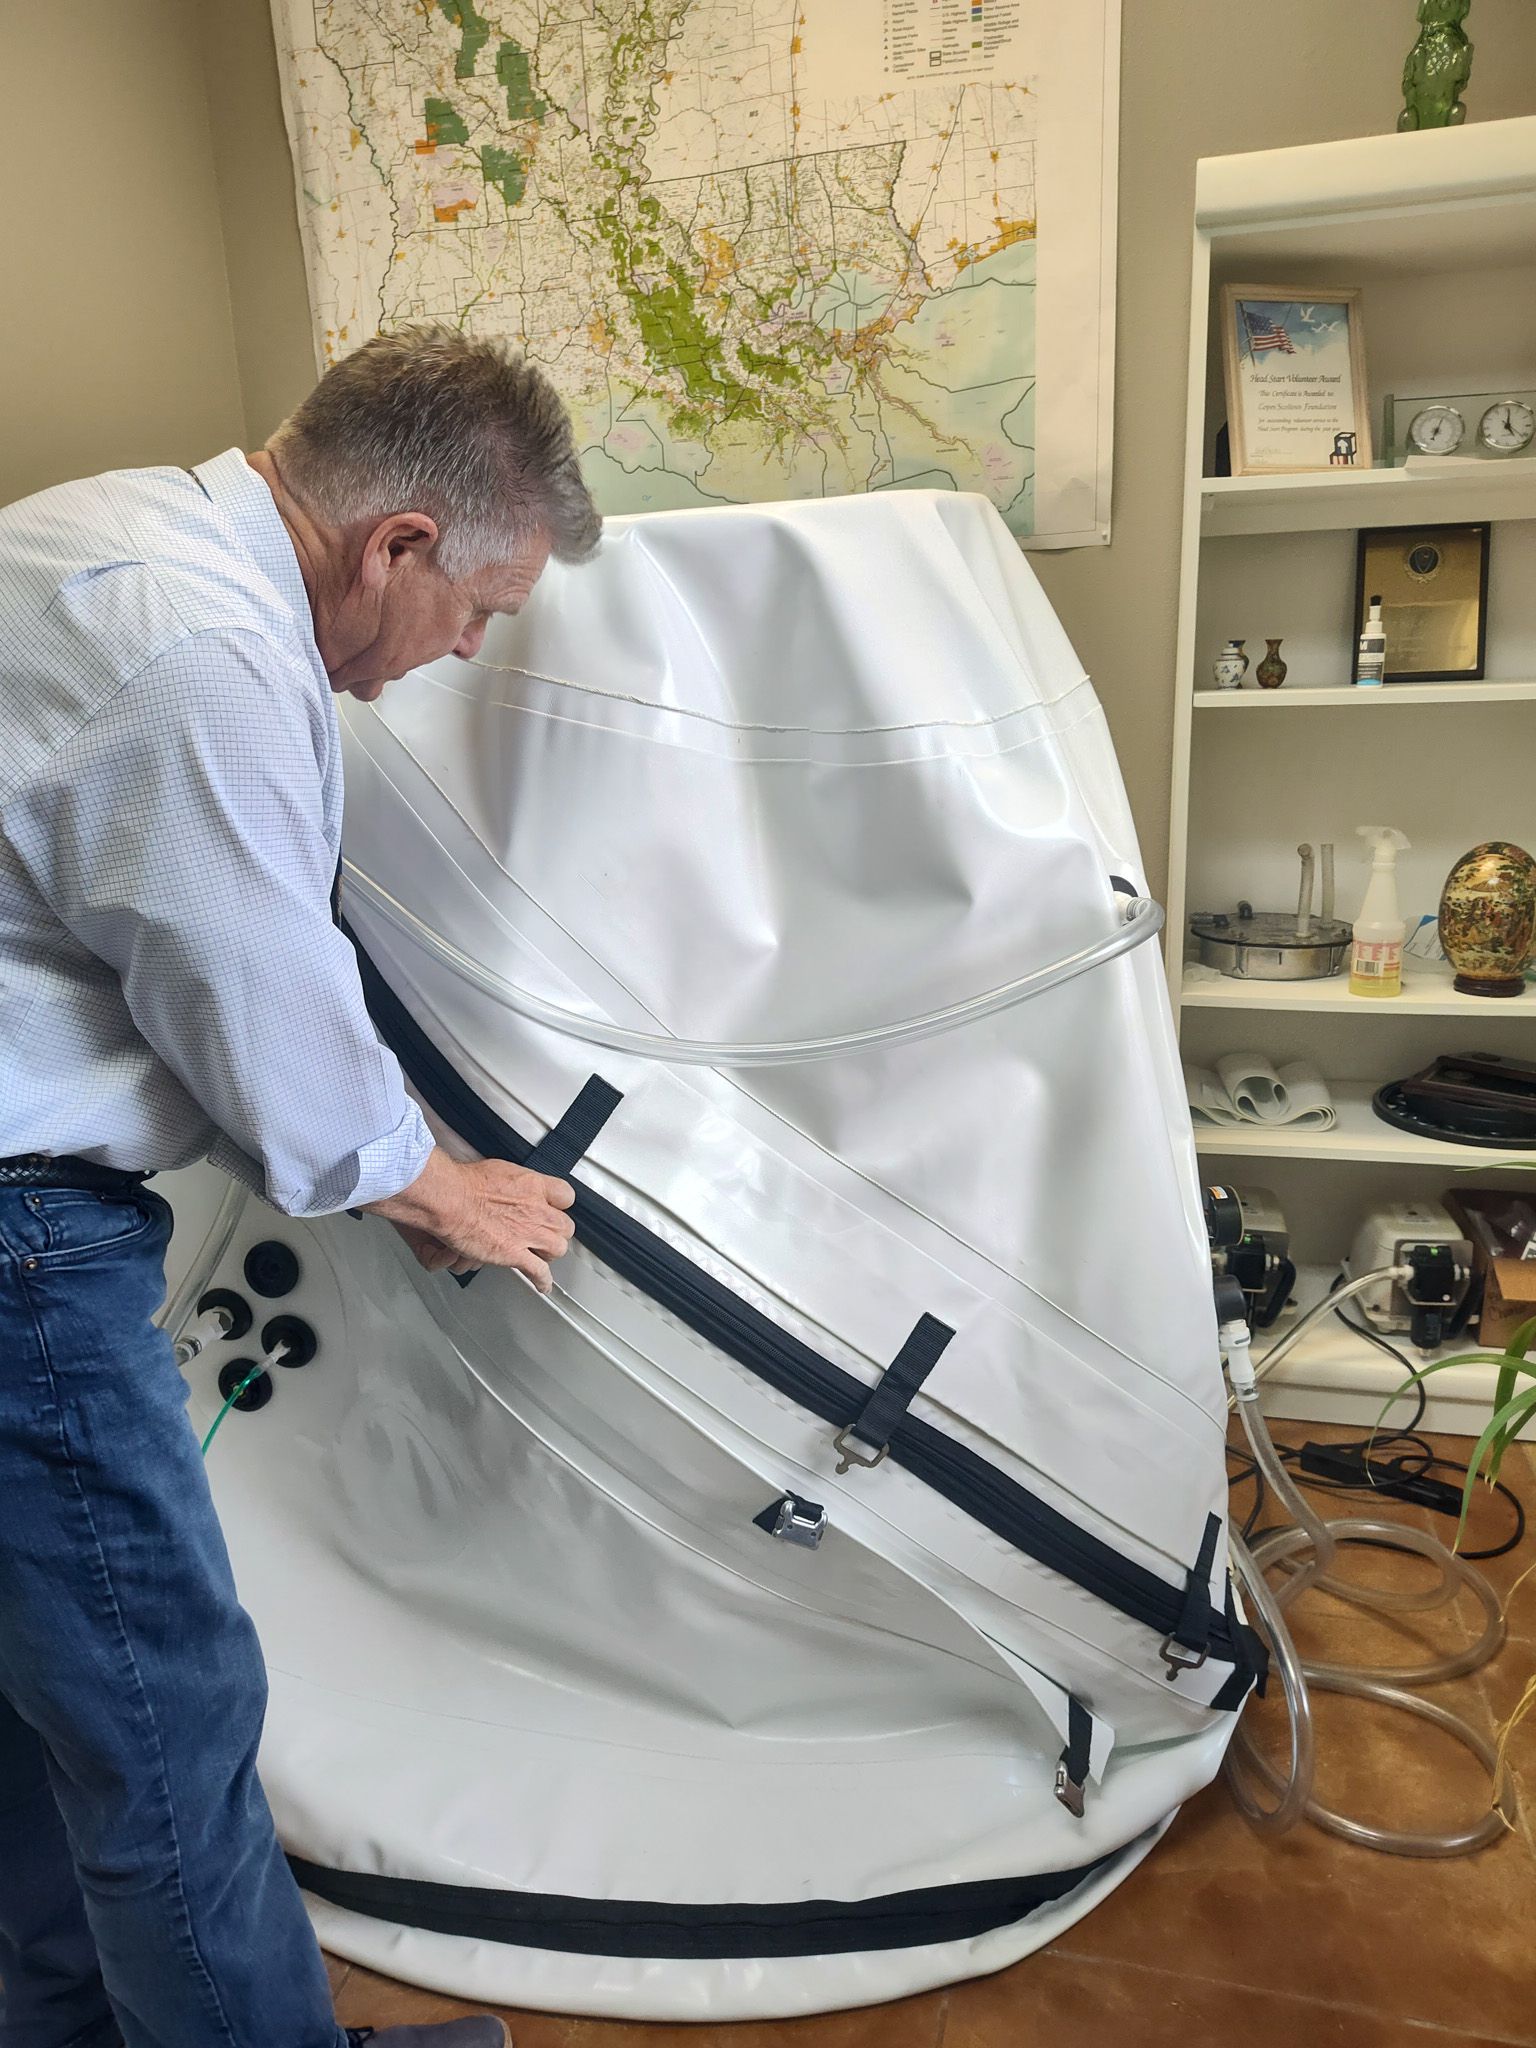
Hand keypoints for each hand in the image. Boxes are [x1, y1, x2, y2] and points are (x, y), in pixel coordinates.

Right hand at [364, 1147, 576, 1292]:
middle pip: (565, 1226)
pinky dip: (543, 1281)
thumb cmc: (467, 1184)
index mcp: (534, 1186)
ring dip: (550, 1253)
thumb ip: (515, 1184)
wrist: (453, 1200)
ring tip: (542, 1254)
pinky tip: (543, 1284)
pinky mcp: (516, 1255)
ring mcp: (529, 1234)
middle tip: (547, 1234)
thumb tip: (512, 1187)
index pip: (566, 1196)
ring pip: (557, 1249)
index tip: (554, 1209)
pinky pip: (539, 1272)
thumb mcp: (500, 1170)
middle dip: (556, 1232)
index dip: (559, 1205)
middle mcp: (537, 1210)